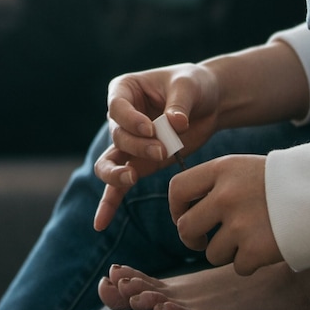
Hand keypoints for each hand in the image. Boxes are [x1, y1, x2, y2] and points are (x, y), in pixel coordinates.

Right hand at [93, 62, 219, 230]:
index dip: (130, 120)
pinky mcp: (138, 163)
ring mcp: (127, 142)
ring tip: (132, 178)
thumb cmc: (195, 86)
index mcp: (124, 89)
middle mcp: (119, 117)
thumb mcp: (189, 86)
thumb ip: (180, 104)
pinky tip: (100, 224)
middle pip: (117, 136)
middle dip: (137, 147)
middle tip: (161, 151)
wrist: (209, 103)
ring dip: (118, 173)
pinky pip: (118, 185)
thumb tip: (176, 122)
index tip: (151, 128)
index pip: (116, 107)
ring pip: (109, 162)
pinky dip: (109, 203)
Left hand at [168, 154, 282, 274]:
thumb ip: (216, 185)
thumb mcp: (246, 168)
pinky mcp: (256, 249)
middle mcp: (226, 195)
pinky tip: (267, 247)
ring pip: (212, 253)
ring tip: (250, 238)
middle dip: (193, 239)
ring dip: (228, 251)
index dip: (177, 208)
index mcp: (222, 169)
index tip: (186, 217)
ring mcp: (240, 223)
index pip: (177, 189)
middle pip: (186, 227)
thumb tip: (187, 210)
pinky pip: (238, 267)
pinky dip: (250, 263)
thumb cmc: (285, 181)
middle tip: (204, 241)